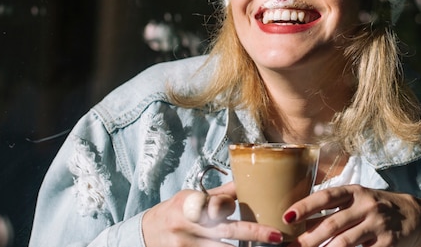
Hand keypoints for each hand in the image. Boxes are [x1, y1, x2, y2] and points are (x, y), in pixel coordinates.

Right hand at [142, 182, 283, 246]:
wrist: (144, 235)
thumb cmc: (175, 212)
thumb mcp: (192, 198)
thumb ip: (219, 194)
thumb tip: (248, 180)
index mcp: (190, 203)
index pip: (216, 205)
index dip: (232, 208)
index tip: (256, 211)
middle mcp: (187, 225)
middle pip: (226, 231)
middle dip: (254, 233)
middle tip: (277, 235)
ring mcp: (185, 246)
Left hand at [283, 184, 420, 246]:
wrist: (417, 216)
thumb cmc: (376, 208)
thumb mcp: (358, 200)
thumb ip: (335, 208)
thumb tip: (300, 219)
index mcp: (355, 191)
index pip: (326, 196)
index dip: (306, 205)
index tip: (286, 216)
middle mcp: (366, 204)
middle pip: (333, 223)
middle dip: (308, 238)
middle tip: (291, 246)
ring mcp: (378, 224)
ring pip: (346, 241)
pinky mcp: (388, 242)